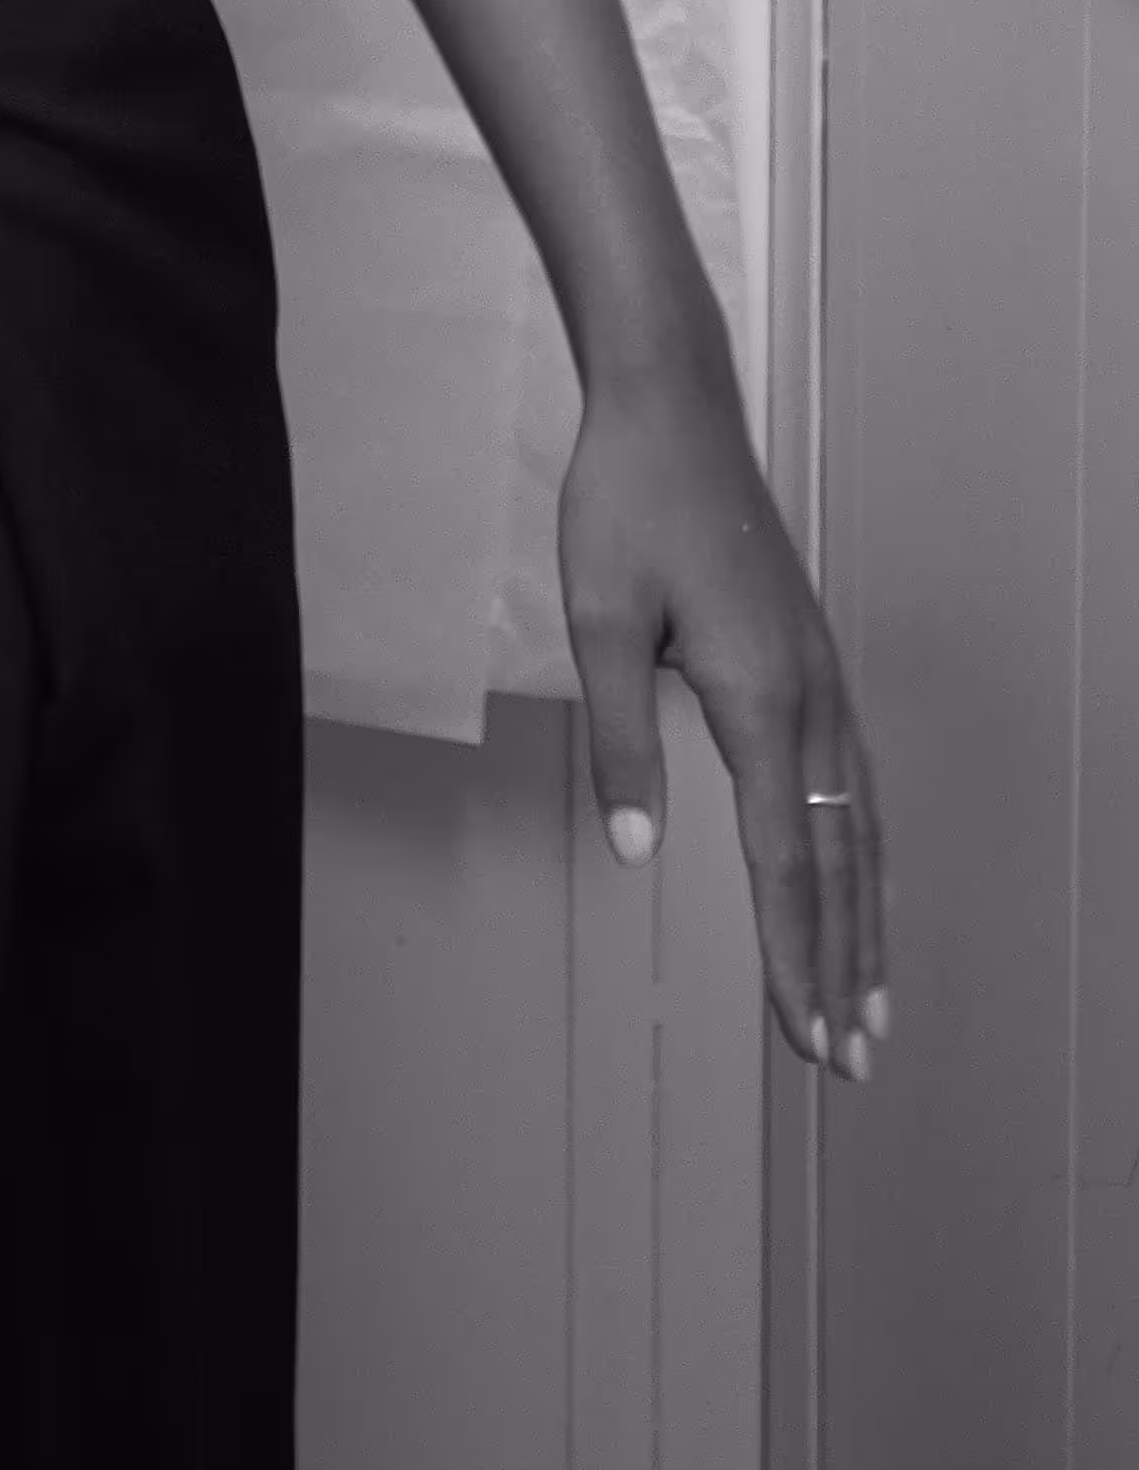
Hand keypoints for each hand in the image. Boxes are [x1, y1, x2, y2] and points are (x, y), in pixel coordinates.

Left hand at [561, 354, 889, 1081]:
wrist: (672, 408)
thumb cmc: (626, 505)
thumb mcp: (598, 621)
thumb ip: (622, 741)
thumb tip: (640, 850)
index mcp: (762, 698)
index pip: (786, 864)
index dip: (796, 960)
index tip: (808, 1039)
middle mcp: (813, 698)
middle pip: (837, 863)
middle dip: (844, 967)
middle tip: (849, 1061)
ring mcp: (823, 677)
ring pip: (857, 828)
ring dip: (864, 921)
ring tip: (872, 1004)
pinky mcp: (814, 657)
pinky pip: (852, 781)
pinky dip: (860, 852)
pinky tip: (855, 880)